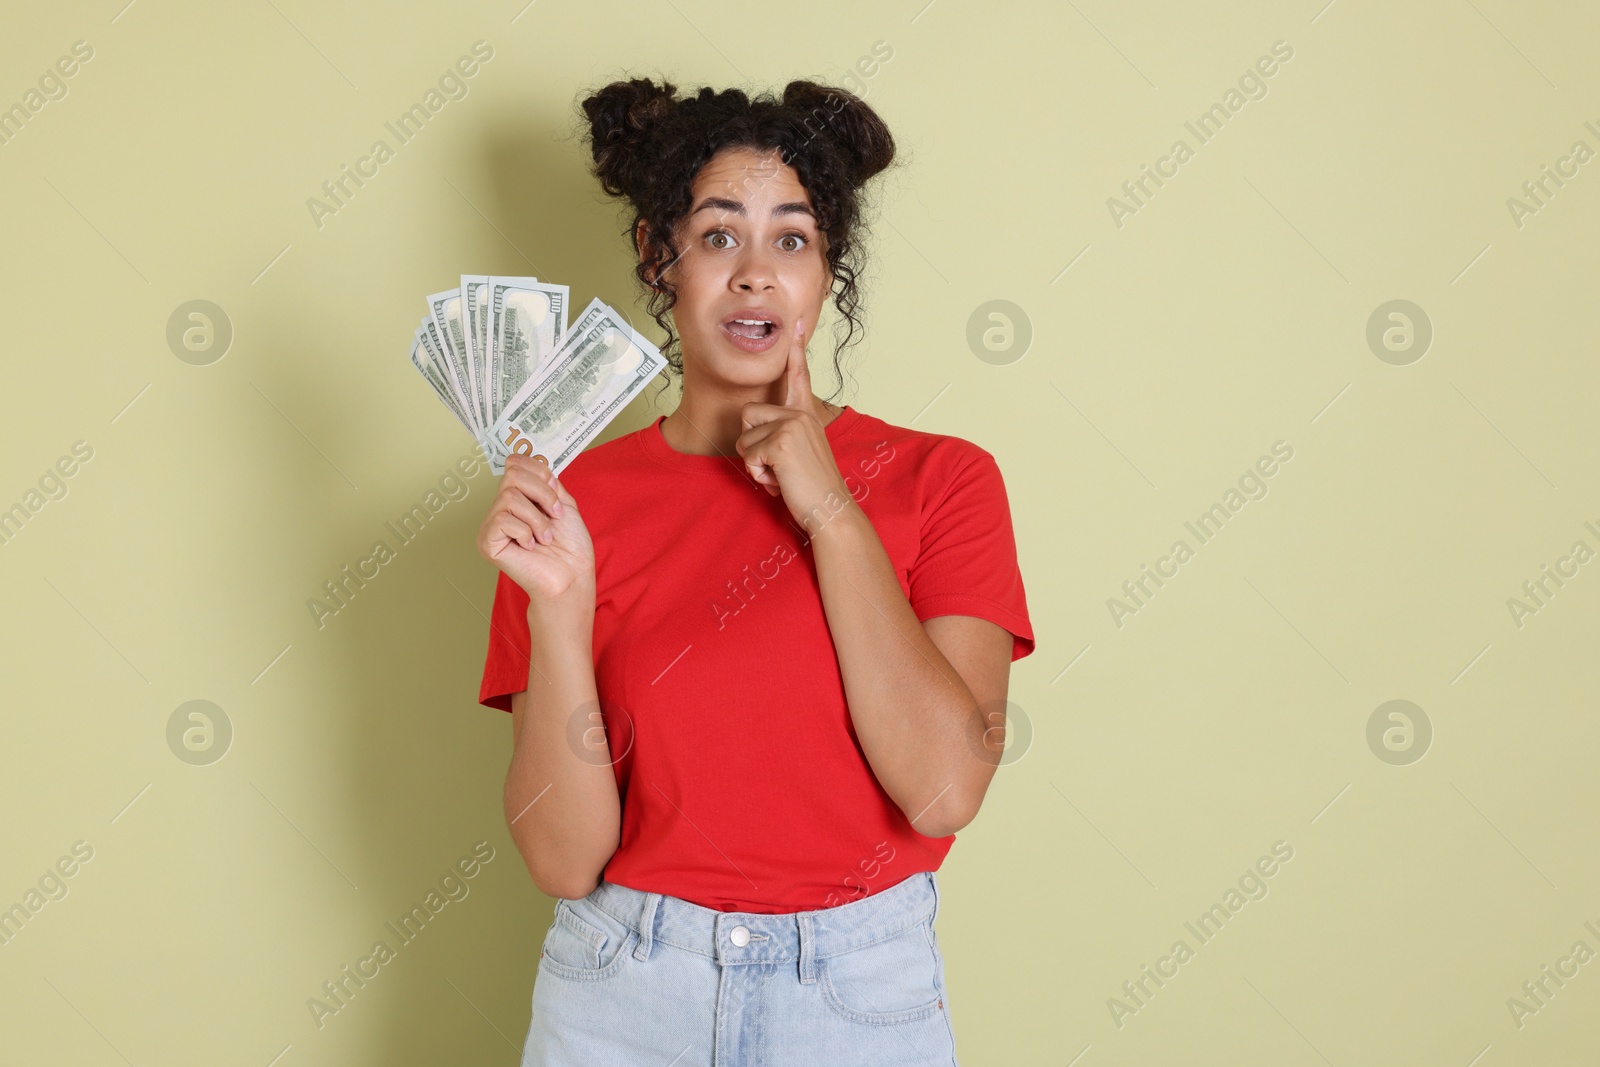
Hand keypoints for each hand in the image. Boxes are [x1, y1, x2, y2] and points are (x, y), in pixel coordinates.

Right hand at [477, 454, 594, 608]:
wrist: (571, 576)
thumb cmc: (570, 547)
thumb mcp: (564, 504)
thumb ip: (547, 483)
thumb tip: (534, 464)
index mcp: (518, 500)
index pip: (514, 464)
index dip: (537, 470)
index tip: (556, 490)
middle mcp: (500, 509)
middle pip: (511, 474)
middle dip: (542, 492)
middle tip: (555, 515)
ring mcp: (491, 526)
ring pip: (509, 496)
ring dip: (537, 517)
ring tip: (545, 537)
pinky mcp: (487, 542)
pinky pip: (502, 519)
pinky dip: (525, 531)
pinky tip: (530, 547)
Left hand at [735, 317, 853, 528]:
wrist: (831, 509)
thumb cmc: (812, 488)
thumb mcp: (800, 453)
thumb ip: (784, 437)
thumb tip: (753, 439)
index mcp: (806, 415)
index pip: (798, 376)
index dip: (795, 350)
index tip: (796, 321)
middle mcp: (800, 414)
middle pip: (747, 415)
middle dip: (752, 446)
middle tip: (778, 466)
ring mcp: (791, 425)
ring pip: (744, 439)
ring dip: (755, 464)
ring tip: (781, 475)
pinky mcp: (781, 442)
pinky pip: (748, 457)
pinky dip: (759, 476)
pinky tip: (780, 482)